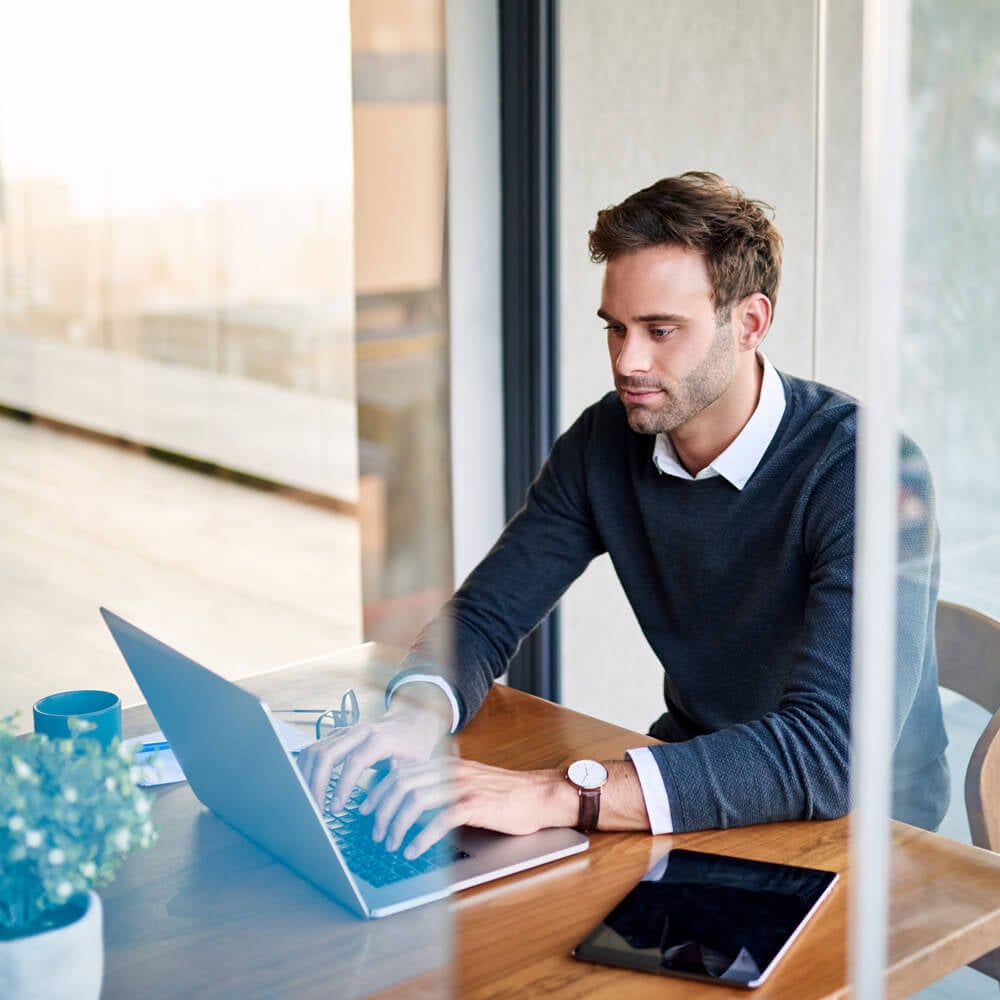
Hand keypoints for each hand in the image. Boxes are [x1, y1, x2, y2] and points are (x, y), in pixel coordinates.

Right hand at [297, 702, 448, 810]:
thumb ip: (398, 779)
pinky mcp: (335, 735)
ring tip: (309, 802)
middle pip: (326, 754)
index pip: (354, 761)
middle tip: (317, 810)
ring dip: (306, 777)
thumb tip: (379, 801)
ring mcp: (344, 731)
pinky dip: (305, 768)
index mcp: (379, 738)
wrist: (411, 720)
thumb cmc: (414, 744)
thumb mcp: (416, 762)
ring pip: (315, 750)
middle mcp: (358, 731)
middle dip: (317, 784)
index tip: (336, 808)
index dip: (342, 786)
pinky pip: (313, 749)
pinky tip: (304, 785)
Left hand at [359, 758, 576, 857]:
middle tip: (375, 832)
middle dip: (382, 809)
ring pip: (416, 800)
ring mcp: (463, 786)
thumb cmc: (507, 793)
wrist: (540, 794)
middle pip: (402, 784)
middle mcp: (451, 771)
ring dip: (397, 824)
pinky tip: (414, 851)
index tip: (366, 808)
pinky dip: (422, 837)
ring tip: (391, 844)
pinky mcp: (476, 805)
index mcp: (447, 764)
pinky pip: (440, 820)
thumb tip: (413, 799)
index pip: (402, 771)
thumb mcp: (469, 781)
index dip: (379, 790)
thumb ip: (443, 785)